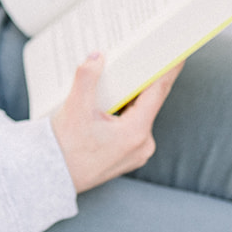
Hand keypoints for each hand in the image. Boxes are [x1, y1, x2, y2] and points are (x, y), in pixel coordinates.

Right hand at [50, 52, 183, 193]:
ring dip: (131, 98)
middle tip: (143, 57)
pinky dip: (125, 113)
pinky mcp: (128, 157)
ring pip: (139, 116)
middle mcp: (143, 145)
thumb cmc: (63, 147)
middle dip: (143, 81)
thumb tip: (97, 57)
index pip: (158, 93)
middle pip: (148, 103)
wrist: (51, 177)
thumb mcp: (74, 108)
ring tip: (121, 79)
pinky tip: (112, 103)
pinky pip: (133, 128)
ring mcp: (136, 153)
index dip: (168, 70)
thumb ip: (87, 78)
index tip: (179, 54)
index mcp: (135, 132)